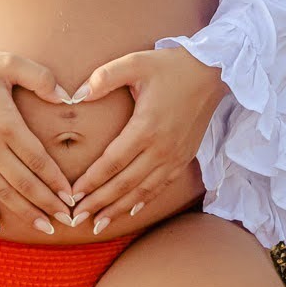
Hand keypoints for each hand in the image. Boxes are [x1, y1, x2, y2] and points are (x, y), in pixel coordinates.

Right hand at [0, 45, 77, 234]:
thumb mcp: (8, 62)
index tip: (71, 197)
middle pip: (24, 183)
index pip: (38, 160)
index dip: (56, 181)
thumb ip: (41, 78)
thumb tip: (67, 98)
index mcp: (7, 124)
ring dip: (24, 212)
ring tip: (44, 227)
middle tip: (67, 219)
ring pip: (2, 192)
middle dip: (48, 204)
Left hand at [66, 46, 229, 234]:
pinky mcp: (184, 157)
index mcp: (146, 127)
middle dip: (100, 203)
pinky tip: (130, 211)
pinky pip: (161, 186)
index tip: (73, 195)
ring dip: (119, 208)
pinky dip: (144, 201)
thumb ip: (104, 77)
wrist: (212, 72)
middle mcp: (161, 148)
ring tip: (98, 223)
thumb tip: (77, 96)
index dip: (91, 181)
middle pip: (125, 183)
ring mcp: (175, 156)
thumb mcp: (135, 63)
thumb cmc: (169, 66)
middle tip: (77, 217)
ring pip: (143, 191)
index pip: (113, 162)